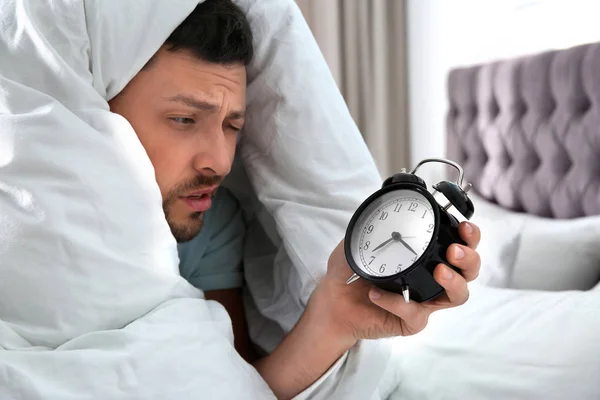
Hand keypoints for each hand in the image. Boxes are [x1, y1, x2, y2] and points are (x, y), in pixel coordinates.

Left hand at [310, 221, 480, 342]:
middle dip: (469, 258)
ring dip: (454, 282)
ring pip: (457, 296)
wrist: (333, 300)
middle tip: (454, 251)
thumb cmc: (351, 270)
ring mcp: (425, 301)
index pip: (460, 243)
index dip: (470, 236)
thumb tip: (384, 202)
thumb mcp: (361, 239)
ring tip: (440, 272)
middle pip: (469, 270)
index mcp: (426, 255)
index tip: (464, 227)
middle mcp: (432, 278)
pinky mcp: (412, 321)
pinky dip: (397, 302)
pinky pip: (414, 312)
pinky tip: (376, 294)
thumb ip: (374, 222)